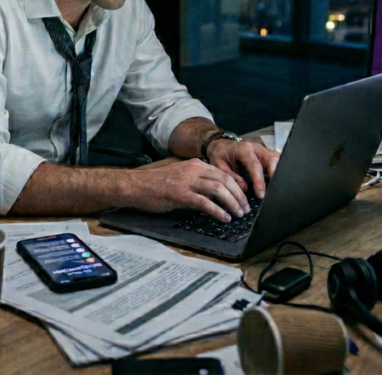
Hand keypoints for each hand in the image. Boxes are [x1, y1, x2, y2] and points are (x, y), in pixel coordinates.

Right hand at [123, 159, 249, 221]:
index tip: (245, 197)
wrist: (136, 186)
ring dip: (232, 203)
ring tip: (238, 214)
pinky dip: (217, 211)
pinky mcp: (180, 195)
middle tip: (245, 208)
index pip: (224, 173)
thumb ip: (198, 180)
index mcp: (196, 164)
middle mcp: (194, 170)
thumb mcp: (181, 176)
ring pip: (218, 190)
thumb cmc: (157, 184)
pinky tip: (223, 218)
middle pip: (225, 180)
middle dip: (239, 195)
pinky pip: (205, 202)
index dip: (238, 186)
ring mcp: (187, 181)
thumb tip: (216, 193)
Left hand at [207, 139, 279, 198]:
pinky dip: (279, 172)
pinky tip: (278, 183)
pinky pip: (277, 162)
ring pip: (277, 159)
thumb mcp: (219, 166)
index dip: (259, 181)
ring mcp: (264, 151)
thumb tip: (245, 188)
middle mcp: (257, 148)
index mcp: (244, 149)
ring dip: (279, 173)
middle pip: (272, 159)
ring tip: (278, 188)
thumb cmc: (220, 156)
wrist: (222, 146)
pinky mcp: (268, 155)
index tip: (261, 195)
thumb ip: (231, 177)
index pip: (255, 165)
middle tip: (274, 191)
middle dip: (275, 175)